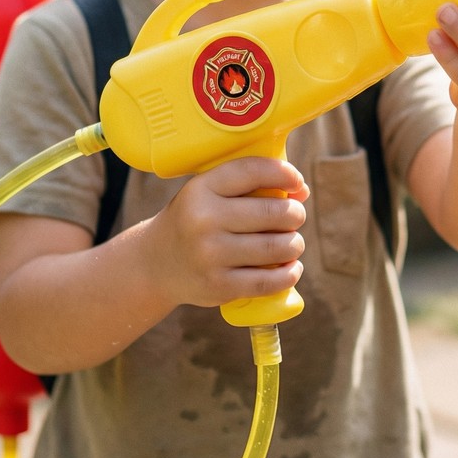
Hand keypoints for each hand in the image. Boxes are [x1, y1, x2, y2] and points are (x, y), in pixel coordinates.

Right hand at [146, 157, 307, 310]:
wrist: (156, 263)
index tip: (297, 182)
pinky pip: (269, 281)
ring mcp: (210, 255)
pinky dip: (289, 274)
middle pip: (274, 212)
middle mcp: (204, 220)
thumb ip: (250, 185)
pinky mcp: (219, 286)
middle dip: (294, 214)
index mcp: (201, 189)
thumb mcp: (209, 193)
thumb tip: (301, 190)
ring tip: (292, 243)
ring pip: (277, 247)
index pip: (253, 171)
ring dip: (295, 244)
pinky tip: (291, 267)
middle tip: (294, 217)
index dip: (284, 174)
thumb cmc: (195, 220)